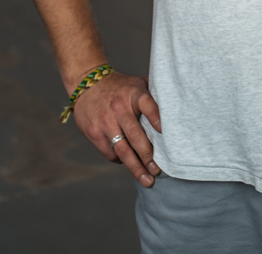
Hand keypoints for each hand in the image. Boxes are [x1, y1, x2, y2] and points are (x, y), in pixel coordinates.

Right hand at [73, 71, 162, 186]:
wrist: (86, 82)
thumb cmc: (119, 86)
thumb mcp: (137, 84)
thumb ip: (152, 96)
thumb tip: (175, 111)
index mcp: (134, 93)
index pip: (148, 104)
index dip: (157, 118)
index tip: (164, 132)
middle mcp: (119, 108)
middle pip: (135, 135)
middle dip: (148, 155)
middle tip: (157, 170)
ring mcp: (105, 121)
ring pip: (122, 149)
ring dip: (135, 167)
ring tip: (147, 179)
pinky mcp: (94, 132)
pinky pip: (110, 152)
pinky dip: (120, 160)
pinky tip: (129, 163)